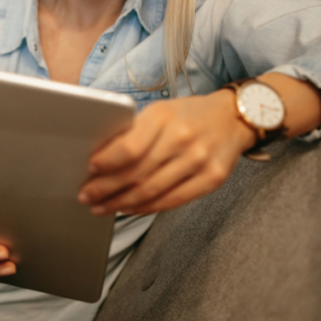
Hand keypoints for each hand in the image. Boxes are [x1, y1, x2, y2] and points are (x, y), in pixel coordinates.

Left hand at [78, 89, 254, 214]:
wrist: (234, 117)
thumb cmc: (188, 115)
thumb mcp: (159, 112)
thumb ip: (134, 132)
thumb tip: (98, 158)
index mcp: (164, 117)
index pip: (129, 147)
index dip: (106, 163)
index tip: (89, 170)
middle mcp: (183, 139)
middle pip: (136, 173)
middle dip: (106, 189)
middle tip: (86, 196)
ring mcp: (200, 161)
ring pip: (152, 191)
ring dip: (121, 203)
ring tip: (102, 206)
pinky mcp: (212, 179)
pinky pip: (172, 201)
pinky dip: (146, 208)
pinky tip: (129, 208)